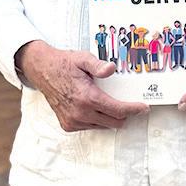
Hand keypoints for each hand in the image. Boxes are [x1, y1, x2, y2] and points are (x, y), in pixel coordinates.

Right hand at [15, 40, 148, 131]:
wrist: (42, 71)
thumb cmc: (64, 64)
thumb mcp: (83, 59)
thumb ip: (98, 65)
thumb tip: (112, 68)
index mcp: (87, 98)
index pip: (118, 110)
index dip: (134, 109)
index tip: (143, 108)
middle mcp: (80, 113)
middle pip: (114, 122)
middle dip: (125, 114)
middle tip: (130, 104)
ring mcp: (73, 121)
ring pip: (103, 126)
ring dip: (110, 117)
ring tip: (108, 102)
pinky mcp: (68, 125)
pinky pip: (91, 126)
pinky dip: (97, 119)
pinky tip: (93, 107)